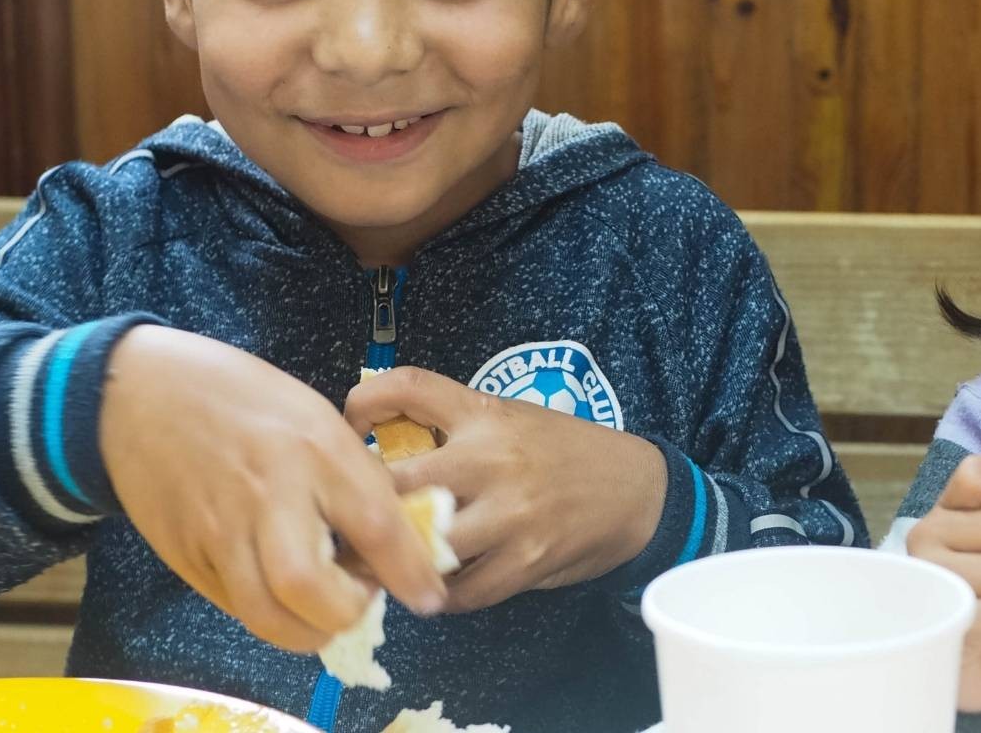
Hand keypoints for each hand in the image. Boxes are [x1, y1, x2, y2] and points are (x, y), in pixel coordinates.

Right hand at [99, 326, 445, 651]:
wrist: (139, 394)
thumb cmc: (243, 397)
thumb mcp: (316, 417)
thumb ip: (353, 474)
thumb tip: (392, 533)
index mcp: (313, 450)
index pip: (375, 525)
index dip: (409, 571)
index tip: (430, 598)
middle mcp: (268, 495)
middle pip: (310, 587)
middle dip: (348, 612)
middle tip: (363, 598)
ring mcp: (220, 532)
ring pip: (267, 616)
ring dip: (309, 631)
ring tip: (328, 609)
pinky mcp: (187, 558)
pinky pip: (236, 608)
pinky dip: (270, 616)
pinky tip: (285, 595)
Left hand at [344, 366, 666, 611]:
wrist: (636, 490)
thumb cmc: (562, 452)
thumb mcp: (508, 418)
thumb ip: (452, 427)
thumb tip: (374, 447)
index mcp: (484, 413)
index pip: (407, 387)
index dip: (361, 406)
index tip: (349, 434)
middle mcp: (491, 458)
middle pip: (395, 483)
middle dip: (362, 510)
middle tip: (344, 526)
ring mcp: (509, 513)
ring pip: (424, 545)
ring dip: (399, 561)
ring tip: (387, 565)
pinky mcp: (526, 560)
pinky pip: (462, 590)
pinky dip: (442, 593)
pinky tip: (440, 584)